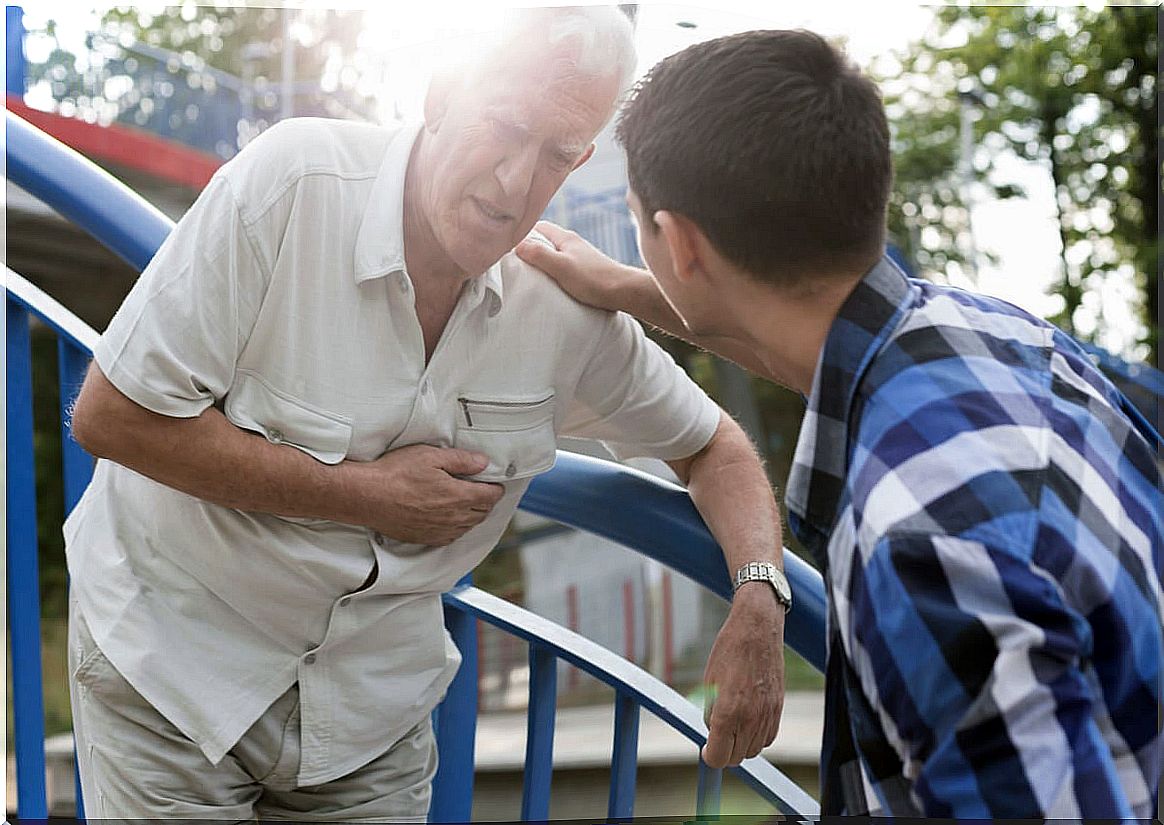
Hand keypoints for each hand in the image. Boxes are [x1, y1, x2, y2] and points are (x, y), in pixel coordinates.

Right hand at [348, 445, 505, 545]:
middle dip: (486, 501)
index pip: (490, 496)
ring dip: (472, 515)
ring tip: (466, 503)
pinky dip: (456, 528)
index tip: (493, 483)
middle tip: (482, 490)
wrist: (367, 496)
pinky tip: (449, 518)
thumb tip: (482, 463)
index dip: (495, 488)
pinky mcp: (425, 538)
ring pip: (468, 526)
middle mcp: (452, 518)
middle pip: (482, 513)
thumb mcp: (431, 456)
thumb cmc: (394, 474)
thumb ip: (461, 460)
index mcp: (458, 496)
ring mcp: (439, 531)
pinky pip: (451, 537)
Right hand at [516, 221, 645, 311]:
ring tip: (528, 272)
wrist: (624, 292)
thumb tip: (515, 244)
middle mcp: (572, 244)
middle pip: (544, 240)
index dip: (522, 233)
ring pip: (553, 253)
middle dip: (529, 247)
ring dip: (541, 260)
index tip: (507, 243)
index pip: (537, 227)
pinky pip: (562, 265)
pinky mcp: (585, 270)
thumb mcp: (561, 267)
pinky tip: (549, 281)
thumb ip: (539, 254)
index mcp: (565, 238)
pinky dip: (552, 270)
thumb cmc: (594, 279)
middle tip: (513, 259)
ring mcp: (579, 257)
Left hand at [700, 583, 785, 767]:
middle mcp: (750, 718)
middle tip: (716, 737)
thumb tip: (711, 731)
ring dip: (741, 745)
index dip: (709, 757)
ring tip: (732, 725)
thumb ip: (710, 712)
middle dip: (723, 752)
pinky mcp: (778, 708)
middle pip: (736, 758)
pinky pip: (768, 738)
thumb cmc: (729, 650)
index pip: (719, 757)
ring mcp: (767, 715)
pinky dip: (757, 736)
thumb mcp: (709, 682)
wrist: (757, 630)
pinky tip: (748, 720)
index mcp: (728, 712)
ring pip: (753, 750)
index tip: (706, 750)